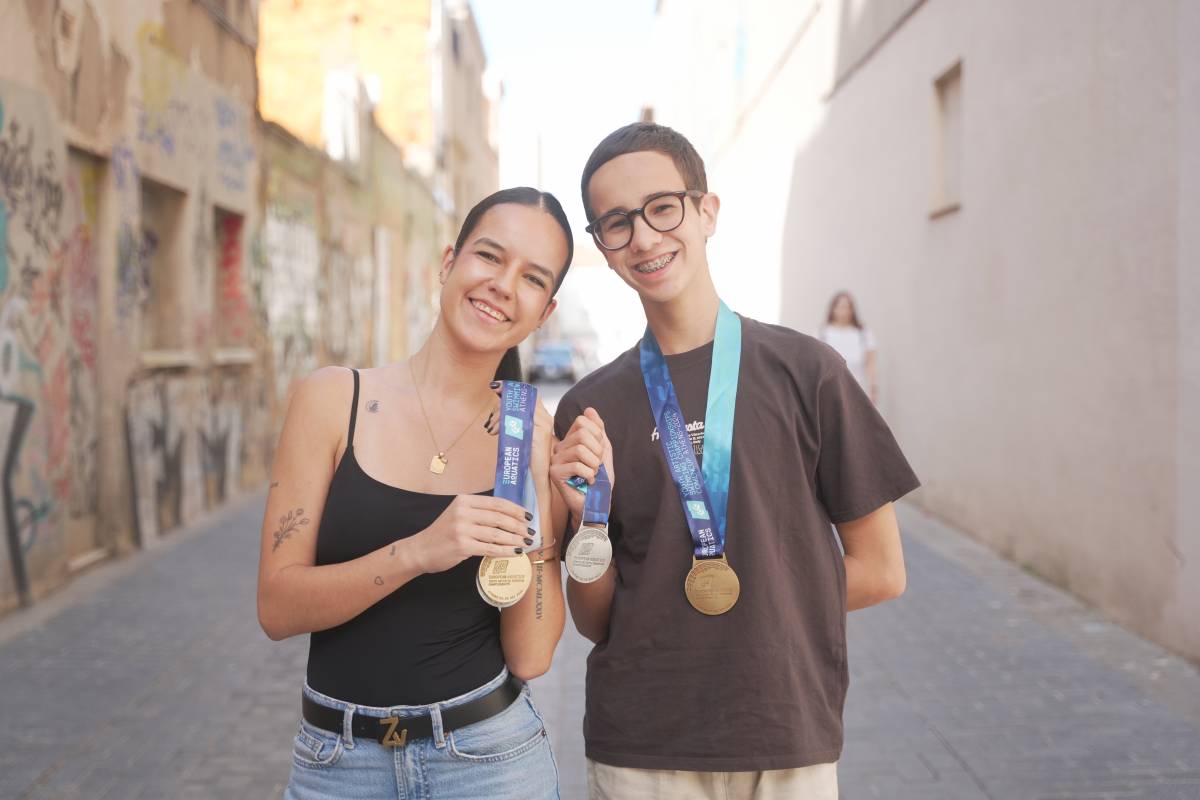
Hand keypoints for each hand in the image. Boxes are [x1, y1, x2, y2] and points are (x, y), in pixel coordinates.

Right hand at [408, 494, 531, 573]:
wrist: (421, 550)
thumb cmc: (444, 533)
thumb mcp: (459, 514)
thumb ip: (479, 512)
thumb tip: (510, 516)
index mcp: (465, 501)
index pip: (497, 503)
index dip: (516, 509)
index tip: (528, 516)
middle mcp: (463, 512)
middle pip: (499, 517)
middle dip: (519, 525)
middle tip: (530, 531)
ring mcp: (462, 529)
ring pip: (497, 533)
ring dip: (515, 539)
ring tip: (526, 542)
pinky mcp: (462, 546)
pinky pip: (490, 548)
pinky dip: (506, 551)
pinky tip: (515, 552)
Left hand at [483, 383, 551, 488]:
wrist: (535, 480)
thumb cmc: (526, 460)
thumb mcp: (520, 436)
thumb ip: (515, 422)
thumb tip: (500, 409)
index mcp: (543, 418)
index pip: (529, 394)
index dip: (513, 388)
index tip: (496, 386)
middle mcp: (546, 419)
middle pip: (522, 399)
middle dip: (502, 404)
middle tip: (491, 416)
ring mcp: (543, 426)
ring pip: (518, 409)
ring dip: (501, 415)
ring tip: (492, 429)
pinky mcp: (538, 435)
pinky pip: (519, 421)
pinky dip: (504, 423)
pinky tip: (496, 432)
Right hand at [550, 408, 614, 525]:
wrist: (596, 504)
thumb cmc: (599, 480)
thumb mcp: (603, 451)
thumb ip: (598, 430)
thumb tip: (589, 409)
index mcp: (570, 440)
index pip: (582, 421)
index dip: (597, 435)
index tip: (599, 452)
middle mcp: (560, 447)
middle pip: (582, 434)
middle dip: (597, 451)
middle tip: (596, 465)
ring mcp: (555, 460)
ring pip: (580, 449)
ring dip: (594, 464)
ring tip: (592, 474)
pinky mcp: (554, 473)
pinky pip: (577, 465)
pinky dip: (589, 475)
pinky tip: (587, 481)